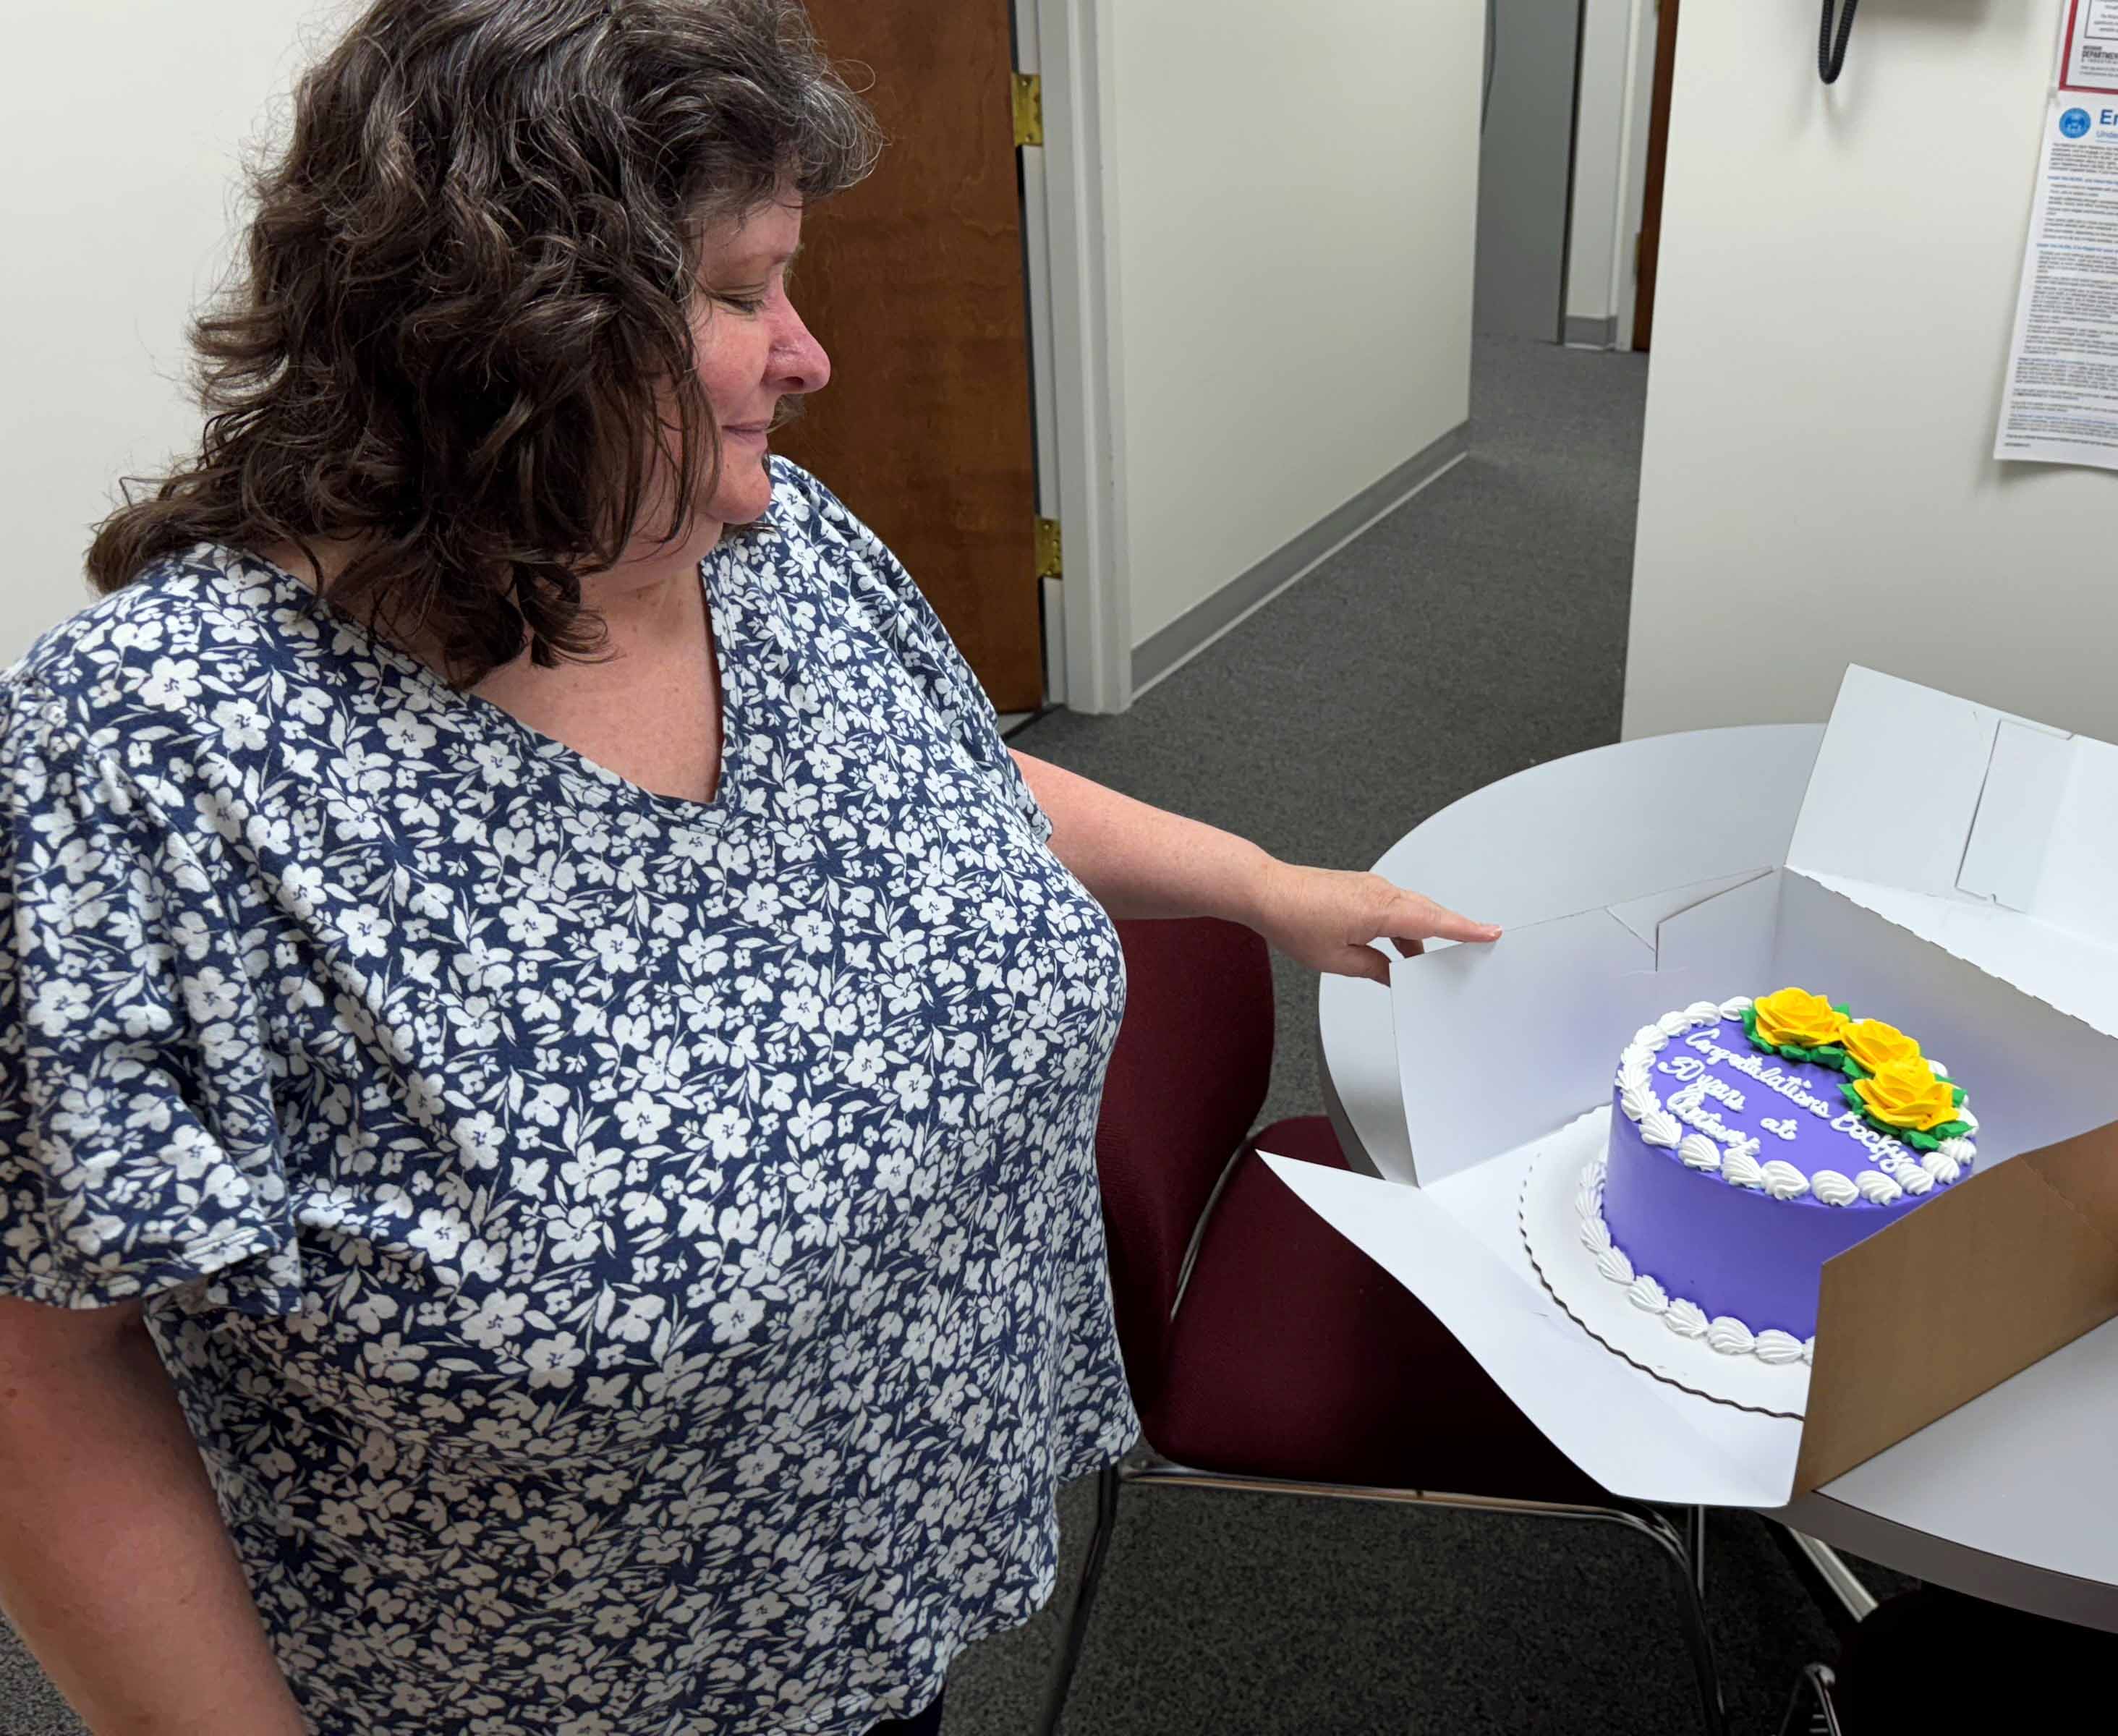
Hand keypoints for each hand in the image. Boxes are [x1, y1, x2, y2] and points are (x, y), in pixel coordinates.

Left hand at [1247, 859, 1500, 984]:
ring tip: (1420, 963)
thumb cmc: (1293, 919)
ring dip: (1420, 933)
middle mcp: (1381, 891)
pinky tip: (1395, 948)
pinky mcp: (1361, 888)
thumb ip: (1373, 969)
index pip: (1435, 921)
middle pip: (1429, 912)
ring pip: (1411, 910)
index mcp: (1380, 909)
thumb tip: (1392, 973)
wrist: (1266, 890)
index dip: (1467, 929)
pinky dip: (1402, 925)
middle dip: (1452, 930)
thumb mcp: (1337, 960)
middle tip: (1473, 946)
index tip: (1492, 932)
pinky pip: (1394, 906)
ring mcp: (1371, 887)